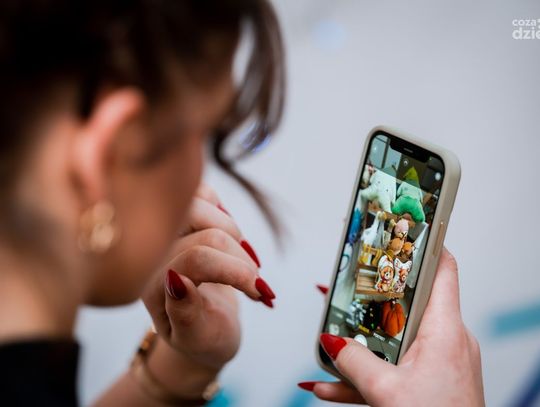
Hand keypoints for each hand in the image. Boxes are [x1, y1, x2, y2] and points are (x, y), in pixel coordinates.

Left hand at [141, 184, 274, 397]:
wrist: (204, 326)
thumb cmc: (203, 337)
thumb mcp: (197, 338)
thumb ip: (186, 315)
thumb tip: (178, 281)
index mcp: (152, 286)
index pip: (196, 259)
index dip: (236, 271)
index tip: (260, 292)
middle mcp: (154, 255)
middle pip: (207, 233)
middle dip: (239, 258)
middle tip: (254, 283)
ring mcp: (166, 231)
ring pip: (204, 205)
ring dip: (234, 232)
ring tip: (242, 261)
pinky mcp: (181, 218)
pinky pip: (204, 194)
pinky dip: (225, 212)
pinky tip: (231, 237)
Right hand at [301, 248, 484, 405]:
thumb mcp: (385, 392)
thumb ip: (353, 363)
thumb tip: (330, 341)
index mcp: (445, 331)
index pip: (443, 269)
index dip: (427, 243)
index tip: (408, 225)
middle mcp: (447, 341)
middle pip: (409, 302)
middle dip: (374, 296)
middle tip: (352, 281)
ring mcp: (441, 361)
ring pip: (396, 338)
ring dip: (363, 342)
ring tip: (329, 342)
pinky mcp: (433, 380)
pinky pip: (396, 366)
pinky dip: (368, 372)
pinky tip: (330, 386)